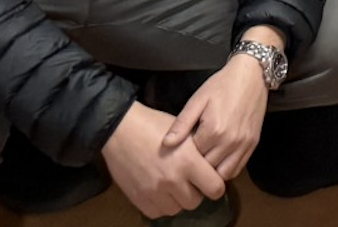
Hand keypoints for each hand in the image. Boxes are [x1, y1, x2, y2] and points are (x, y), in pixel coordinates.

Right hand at [101, 102, 226, 217]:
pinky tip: (160, 191)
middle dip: (195, 192)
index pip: (215, 188)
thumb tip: (214, 167)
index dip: (216, 186)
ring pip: (176, 209)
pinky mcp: (138, 198)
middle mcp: (172, 180)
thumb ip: (200, 152)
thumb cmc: (155, 125)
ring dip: (177, 200)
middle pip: (195, 202)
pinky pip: (157, 212)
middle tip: (190, 181)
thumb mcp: (185, 132)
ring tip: (173, 185)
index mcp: (188, 161)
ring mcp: (154, 191)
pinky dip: (161, 204)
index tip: (211, 181)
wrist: (121, 130)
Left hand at [163, 53, 270, 180]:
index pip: (192, 159)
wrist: (252, 74)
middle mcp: (230, 141)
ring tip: (203, 163)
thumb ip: (181, 124)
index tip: (179, 153)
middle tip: (188, 161)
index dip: (183, 158)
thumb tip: (165, 144)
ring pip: (223, 175)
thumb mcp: (198, 100)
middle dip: (196, 168)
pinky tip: (218, 161)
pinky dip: (226, 170)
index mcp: (213, 130)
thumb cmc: (222, 85)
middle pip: (207, 169)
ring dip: (212, 173)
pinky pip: (237, 168)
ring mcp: (244, 144)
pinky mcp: (253, 144)